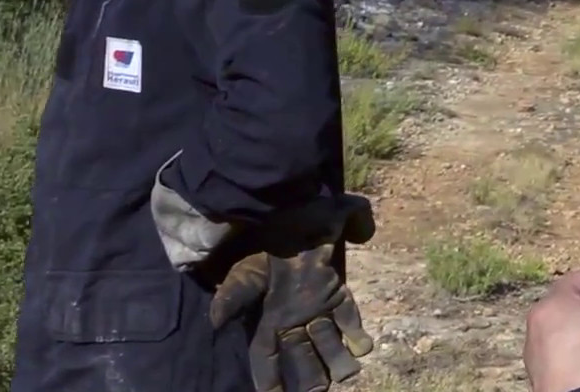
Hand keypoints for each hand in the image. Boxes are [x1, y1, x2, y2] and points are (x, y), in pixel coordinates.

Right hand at [210, 194, 377, 391]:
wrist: (285, 205)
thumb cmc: (264, 239)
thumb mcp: (245, 269)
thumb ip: (232, 296)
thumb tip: (215, 321)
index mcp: (266, 316)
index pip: (266, 356)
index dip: (270, 380)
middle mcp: (291, 315)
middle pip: (301, 356)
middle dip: (309, 377)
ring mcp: (315, 302)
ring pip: (327, 341)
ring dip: (337, 360)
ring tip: (346, 375)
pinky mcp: (335, 288)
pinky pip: (348, 315)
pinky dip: (356, 331)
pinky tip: (364, 345)